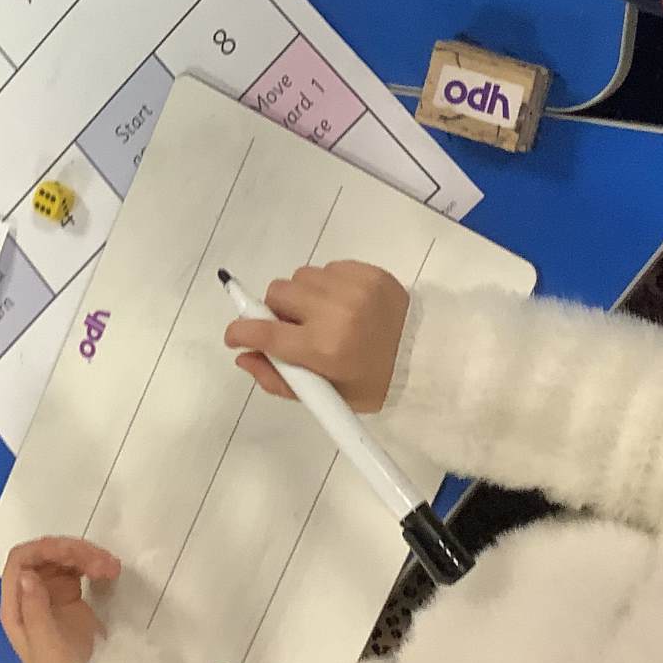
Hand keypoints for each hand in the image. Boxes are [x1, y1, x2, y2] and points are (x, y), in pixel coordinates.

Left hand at [0, 537, 119, 662]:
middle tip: (99, 561)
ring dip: (86, 555)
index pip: (21, 560)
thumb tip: (27, 574)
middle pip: (44, 554)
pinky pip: (78, 567)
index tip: (71, 553)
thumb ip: (35, 609)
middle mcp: (29, 593)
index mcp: (15, 604)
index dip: (43, 550)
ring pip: (62, 557)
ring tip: (110, 567)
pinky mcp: (68, 593)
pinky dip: (93, 563)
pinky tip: (109, 570)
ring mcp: (49, 591)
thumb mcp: (46, 643)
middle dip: (71, 550)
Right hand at [224, 261, 409, 412]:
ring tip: (323, 315)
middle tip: (294, 328)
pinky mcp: (368, 271)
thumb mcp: (327, 395)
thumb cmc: (373, 383)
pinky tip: (343, 304)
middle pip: (277, 294)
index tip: (234, 335)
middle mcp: (335, 313)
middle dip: (277, 312)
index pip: (266, 333)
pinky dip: (327, 285)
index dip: (241, 332)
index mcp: (324, 350)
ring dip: (303, 296)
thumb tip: (244, 358)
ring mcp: (352, 287)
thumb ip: (280, 380)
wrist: (428, 358)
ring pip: (300, 277)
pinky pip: (327, 268)